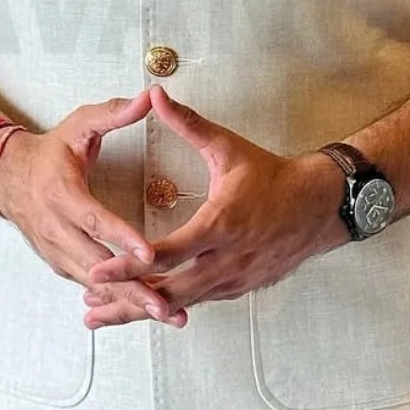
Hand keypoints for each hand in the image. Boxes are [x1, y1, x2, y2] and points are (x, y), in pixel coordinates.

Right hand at [0, 91, 184, 324]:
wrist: (7, 176)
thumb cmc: (51, 150)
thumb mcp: (79, 124)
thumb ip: (115, 112)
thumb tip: (152, 95)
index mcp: (61, 193)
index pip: (94, 219)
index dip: (121, 237)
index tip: (149, 253)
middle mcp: (55, 228)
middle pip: (96, 264)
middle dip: (132, 287)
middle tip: (166, 305)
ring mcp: (55, 250)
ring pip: (94, 283)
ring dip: (129, 301)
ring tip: (167, 315)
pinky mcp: (59, 263)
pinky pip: (90, 286)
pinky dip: (115, 301)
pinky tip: (144, 312)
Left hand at [82, 85, 346, 327]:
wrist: (321, 206)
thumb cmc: (273, 175)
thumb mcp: (229, 147)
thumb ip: (188, 123)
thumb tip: (155, 94)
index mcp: (220, 224)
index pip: (168, 252)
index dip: (130, 265)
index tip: (98, 271)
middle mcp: (227, 259)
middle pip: (170, 291)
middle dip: (127, 301)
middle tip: (89, 308)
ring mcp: (235, 278)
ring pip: (183, 303)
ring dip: (144, 310)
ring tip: (104, 315)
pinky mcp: (241, 287)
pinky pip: (200, 301)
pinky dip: (171, 306)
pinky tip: (145, 309)